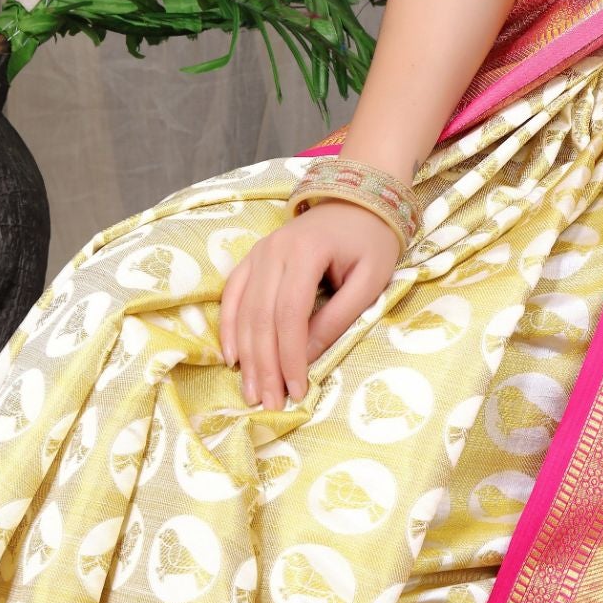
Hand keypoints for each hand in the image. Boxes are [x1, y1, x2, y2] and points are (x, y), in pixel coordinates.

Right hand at [219, 201, 400, 408]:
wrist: (360, 198)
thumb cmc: (372, 240)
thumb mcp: (369, 281)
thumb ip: (337, 319)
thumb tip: (306, 360)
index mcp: (306, 251)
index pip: (290, 314)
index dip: (290, 356)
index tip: (297, 390)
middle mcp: (274, 250)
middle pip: (262, 317)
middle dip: (265, 365)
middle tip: (270, 404)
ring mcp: (259, 252)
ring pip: (245, 311)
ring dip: (246, 355)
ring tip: (252, 392)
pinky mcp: (253, 257)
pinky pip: (234, 295)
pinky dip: (231, 328)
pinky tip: (232, 357)